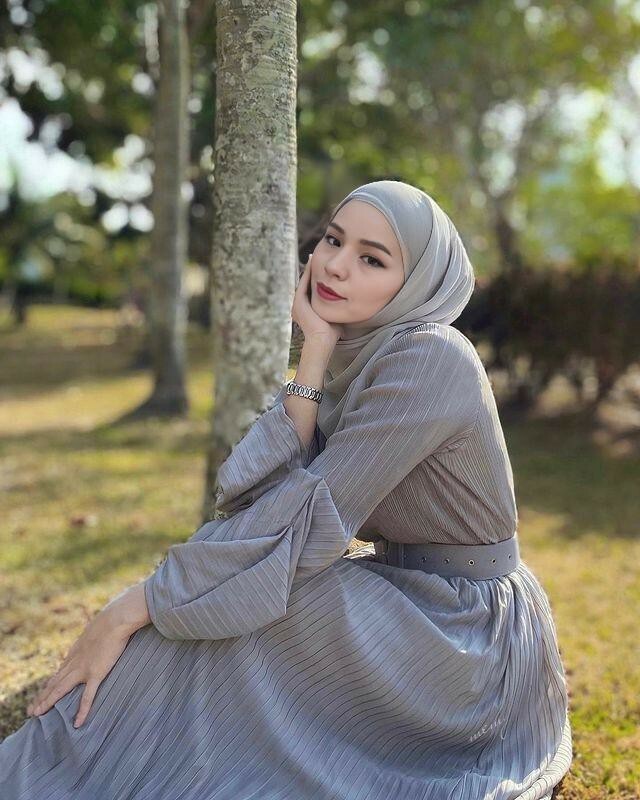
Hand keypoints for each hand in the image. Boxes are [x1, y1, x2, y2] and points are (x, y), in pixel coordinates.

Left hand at [26, 603, 133, 727]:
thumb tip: (95, 636)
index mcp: (75, 652)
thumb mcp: (96, 629)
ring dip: (48, 702)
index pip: (59, 672)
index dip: (49, 685)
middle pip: (54, 683)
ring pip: (61, 689)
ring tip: (37, 715)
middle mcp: (74, 662)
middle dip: (42, 697)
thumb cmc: (111, 621)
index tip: (43, 694)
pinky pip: (87, 696)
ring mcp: (83, 669)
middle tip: (31, 711)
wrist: (116, 620)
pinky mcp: (96, 673)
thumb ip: (92, 637)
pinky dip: (82, 710)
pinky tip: (78, 723)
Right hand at [292, 254, 343, 347]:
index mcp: (306, 309)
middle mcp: (299, 305)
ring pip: (304, 281)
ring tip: (315, 256)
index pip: (311, 289)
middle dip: (312, 270)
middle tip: (317, 256)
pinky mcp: (298, 301)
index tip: (324, 267)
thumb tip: (348, 301)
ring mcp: (297, 303)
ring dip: (309, 268)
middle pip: (306, 283)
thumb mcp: (334, 315)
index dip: (317, 277)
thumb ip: (337, 307)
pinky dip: (308, 271)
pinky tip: (313, 261)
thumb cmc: (332, 333)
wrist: (323, 341)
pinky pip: (304, 282)